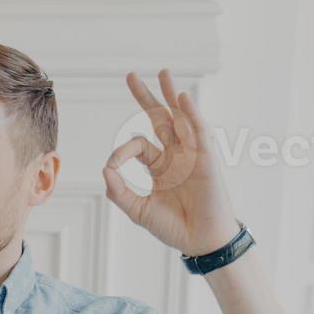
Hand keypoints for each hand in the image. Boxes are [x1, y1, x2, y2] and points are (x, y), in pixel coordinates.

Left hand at [103, 69, 239, 257]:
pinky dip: (191, 113)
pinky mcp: (207, 158)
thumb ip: (120, 192)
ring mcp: (192, 154)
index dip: (121, 152)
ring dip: (171, 94)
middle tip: (130, 76)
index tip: (112, 166)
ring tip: (163, 72)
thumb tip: (106, 169)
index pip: (137, 145)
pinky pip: (198, 130)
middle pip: (160, 118)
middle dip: (146, 97)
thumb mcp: (138, 210)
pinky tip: (181, 97)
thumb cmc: (174, 227)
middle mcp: (176, 154)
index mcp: (159, 165)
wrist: (200, 241)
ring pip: (180, 117)